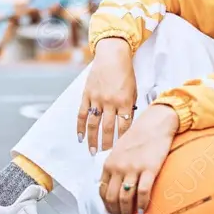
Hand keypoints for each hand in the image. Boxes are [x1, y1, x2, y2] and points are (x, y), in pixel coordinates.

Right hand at [78, 38, 135, 153]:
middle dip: (107, 145)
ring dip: (93, 140)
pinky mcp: (87, 95)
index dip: (123, 140)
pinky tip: (80, 137)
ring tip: (92, 152)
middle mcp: (110, 102)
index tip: (122, 152)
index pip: (124, 126)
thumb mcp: (134, 90)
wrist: (113, 55)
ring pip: (94, 124)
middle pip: (109, 128)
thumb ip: (130, 107)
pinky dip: (80, 126)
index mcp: (125, 101)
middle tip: (106, 158)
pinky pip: (82, 114)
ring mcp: (97, 98)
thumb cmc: (126, 73)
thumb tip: (127, 124)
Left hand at [99, 104, 179, 213]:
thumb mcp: (119, 150)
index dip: (106, 205)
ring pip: (126, 198)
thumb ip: (114, 166)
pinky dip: (142, 205)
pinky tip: (143, 212)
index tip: (111, 213)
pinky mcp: (149, 169)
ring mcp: (133, 168)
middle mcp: (118, 167)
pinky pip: (143, 192)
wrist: (155, 123)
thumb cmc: (138, 136)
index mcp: (109, 163)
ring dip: (127, 212)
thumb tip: (113, 185)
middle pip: (112, 198)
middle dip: (115, 213)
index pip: (103, 190)